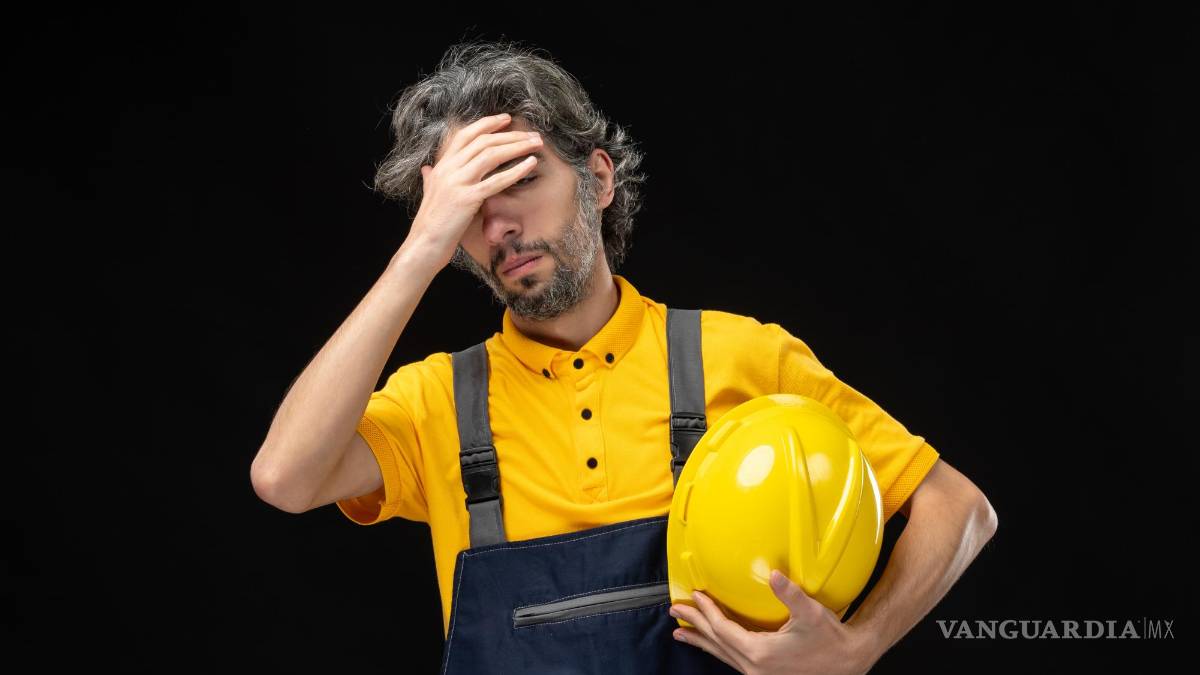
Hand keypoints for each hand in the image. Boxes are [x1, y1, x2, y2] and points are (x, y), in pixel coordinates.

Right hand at [404, 112, 542, 270]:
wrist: (424, 244)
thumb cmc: (430, 223)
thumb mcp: (428, 194)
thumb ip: (430, 179)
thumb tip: (426, 169)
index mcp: (441, 166)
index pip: (465, 135)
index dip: (487, 124)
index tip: (506, 119)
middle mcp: (448, 170)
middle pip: (483, 142)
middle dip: (511, 134)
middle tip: (532, 134)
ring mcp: (457, 183)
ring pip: (491, 155)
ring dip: (517, 146)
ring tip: (536, 144)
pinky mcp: (467, 199)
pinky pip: (496, 181)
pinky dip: (516, 170)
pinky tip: (531, 164)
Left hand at [669, 570, 875, 674]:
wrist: (849, 662)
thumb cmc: (831, 639)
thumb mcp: (811, 614)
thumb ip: (790, 593)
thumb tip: (773, 574)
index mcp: (760, 654)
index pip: (723, 630)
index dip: (707, 612)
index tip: (695, 596)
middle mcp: (755, 668)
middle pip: (716, 643)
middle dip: (694, 626)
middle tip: (675, 612)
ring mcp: (759, 674)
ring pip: (722, 655)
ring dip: (702, 641)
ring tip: (682, 633)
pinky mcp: (764, 674)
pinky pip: (733, 660)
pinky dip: (718, 649)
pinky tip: (714, 644)